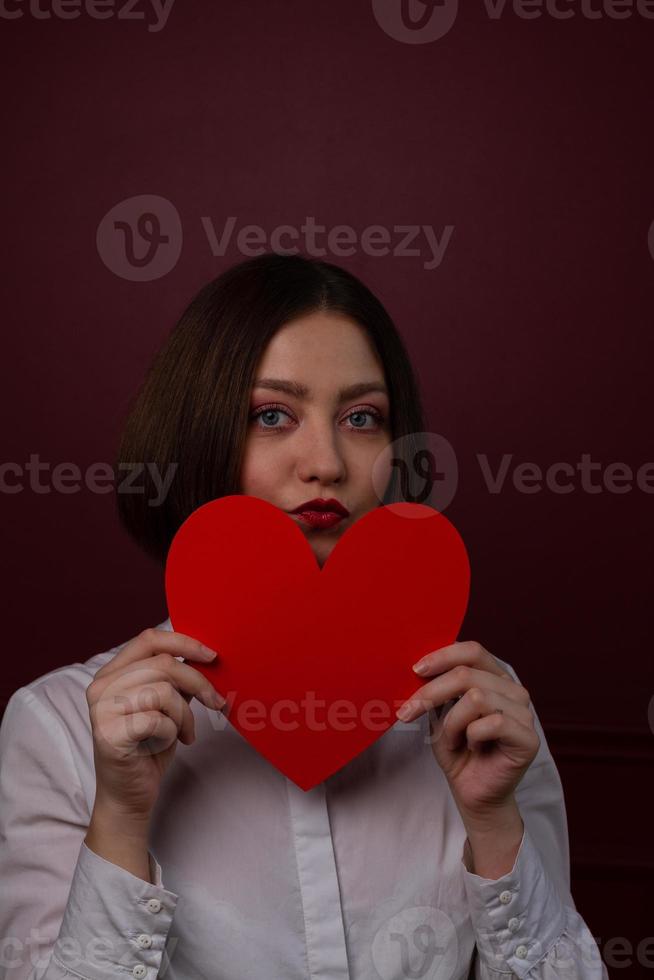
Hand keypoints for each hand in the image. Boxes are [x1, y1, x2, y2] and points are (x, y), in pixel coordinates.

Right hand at [86, 628, 226, 821]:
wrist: (128, 796)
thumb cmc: (148, 749)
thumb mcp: (166, 706)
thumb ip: (175, 679)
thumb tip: (204, 655)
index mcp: (112, 672)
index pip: (149, 639)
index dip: (184, 642)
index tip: (211, 656)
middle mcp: (101, 686)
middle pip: (164, 664)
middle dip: (198, 684)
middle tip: (216, 703)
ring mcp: (102, 710)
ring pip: (164, 692)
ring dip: (185, 716)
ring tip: (183, 732)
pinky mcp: (109, 734)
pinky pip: (158, 720)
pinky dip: (172, 733)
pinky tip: (167, 744)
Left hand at [396, 640, 539, 824]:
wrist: (472, 793)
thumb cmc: (457, 750)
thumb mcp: (440, 712)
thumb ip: (438, 687)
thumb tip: (418, 665)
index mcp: (495, 677)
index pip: (472, 650)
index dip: (442, 656)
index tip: (415, 670)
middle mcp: (513, 690)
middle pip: (466, 674)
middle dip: (431, 693)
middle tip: (407, 713)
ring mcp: (524, 713)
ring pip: (476, 698)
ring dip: (452, 723)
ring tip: (452, 740)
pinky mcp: (528, 738)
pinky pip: (492, 723)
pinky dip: (472, 736)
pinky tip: (474, 747)